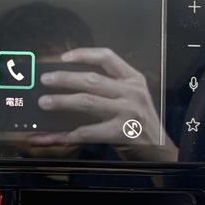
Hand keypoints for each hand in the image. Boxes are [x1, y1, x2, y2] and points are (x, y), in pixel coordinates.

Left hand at [31, 47, 177, 161]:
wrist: (160, 150)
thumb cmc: (139, 122)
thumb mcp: (132, 98)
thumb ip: (110, 88)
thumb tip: (69, 84)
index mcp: (133, 79)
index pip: (107, 57)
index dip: (84, 54)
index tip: (63, 57)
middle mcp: (131, 92)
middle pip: (92, 80)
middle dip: (65, 78)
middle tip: (45, 79)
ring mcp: (127, 112)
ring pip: (87, 102)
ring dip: (62, 101)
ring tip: (44, 102)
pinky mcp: (120, 133)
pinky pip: (86, 132)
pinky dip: (63, 135)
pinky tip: (47, 136)